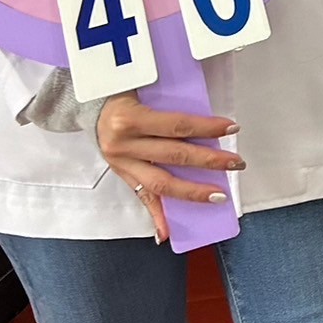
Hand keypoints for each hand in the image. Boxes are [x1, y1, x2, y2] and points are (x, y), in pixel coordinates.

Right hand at [96, 92, 243, 242]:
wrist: (88, 107)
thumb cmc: (121, 93)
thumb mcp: (141, 90)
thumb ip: (168, 105)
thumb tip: (203, 119)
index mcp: (131, 118)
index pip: (178, 125)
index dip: (206, 128)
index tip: (231, 128)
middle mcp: (125, 143)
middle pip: (175, 155)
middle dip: (209, 161)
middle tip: (235, 163)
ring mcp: (122, 163)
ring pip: (162, 182)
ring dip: (193, 192)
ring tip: (218, 196)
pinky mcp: (122, 175)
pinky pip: (142, 197)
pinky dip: (157, 216)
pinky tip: (169, 232)